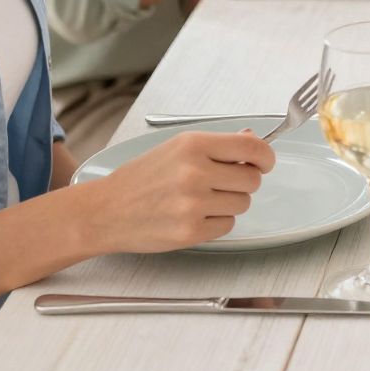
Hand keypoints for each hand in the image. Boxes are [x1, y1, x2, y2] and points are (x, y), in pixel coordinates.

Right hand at [81, 131, 274, 252]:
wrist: (104, 212)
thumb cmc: (140, 178)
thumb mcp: (176, 149)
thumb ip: (217, 145)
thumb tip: (252, 138)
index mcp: (192, 145)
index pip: (252, 147)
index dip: (265, 156)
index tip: (264, 162)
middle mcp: (194, 172)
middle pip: (252, 179)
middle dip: (243, 181)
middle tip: (220, 183)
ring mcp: (192, 204)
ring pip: (242, 203)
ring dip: (229, 203)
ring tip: (200, 200)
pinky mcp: (189, 232)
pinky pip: (227, 226)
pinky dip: (216, 223)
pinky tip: (192, 216)